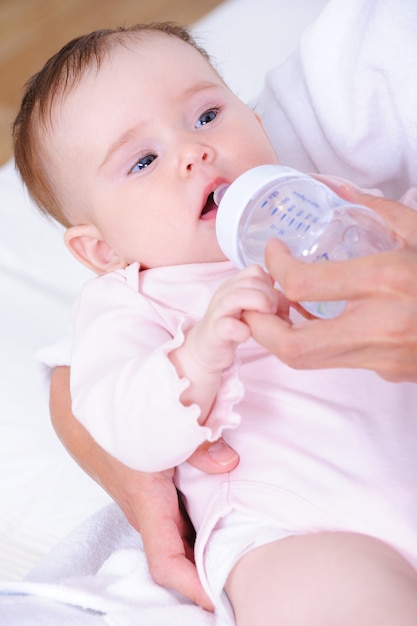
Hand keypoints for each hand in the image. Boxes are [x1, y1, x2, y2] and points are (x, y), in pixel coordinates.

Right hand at [50, 366, 238, 610]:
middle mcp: (147, 516)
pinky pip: (180, 523)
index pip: (167, 562)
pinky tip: (226, 520)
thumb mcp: (160, 432)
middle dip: (211, 572)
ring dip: (208, 550)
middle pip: (181, 560)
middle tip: (250, 577)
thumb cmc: (118, 427)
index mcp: (148, 505)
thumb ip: (196, 447)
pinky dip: (202, 528)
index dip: (193, 586)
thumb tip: (229, 463)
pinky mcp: (154, 497)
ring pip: (182, 542)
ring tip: (245, 553)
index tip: (220, 598)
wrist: (85, 419)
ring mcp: (150, 508)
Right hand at [188, 264, 278, 371]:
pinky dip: (242, 330)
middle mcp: (224, 294)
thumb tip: (288, 300)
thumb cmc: (233, 326)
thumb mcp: (253, 309)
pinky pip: (227, 326)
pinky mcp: (214, 332)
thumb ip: (270, 300)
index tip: (274, 301)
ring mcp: (218, 312)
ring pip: (236, 296)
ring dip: (258, 304)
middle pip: (249, 281)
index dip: (269, 284)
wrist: (206, 349)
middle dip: (268, 295)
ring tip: (267, 318)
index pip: (255, 271)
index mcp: (234, 285)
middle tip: (274, 312)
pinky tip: (247, 334)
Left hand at [243, 191, 416, 381]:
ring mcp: (383, 357)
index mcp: (386, 281)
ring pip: (308, 361)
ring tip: (275, 307)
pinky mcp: (388, 371)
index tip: (272, 253)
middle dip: (258, 327)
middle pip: (292, 347)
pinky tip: (314, 317)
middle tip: (251, 302)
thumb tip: (335, 190)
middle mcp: (379, 326)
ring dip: (280, 336)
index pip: (302, 284)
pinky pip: (337, 359)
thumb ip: (377, 211)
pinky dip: (313, 341)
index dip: (273, 267)